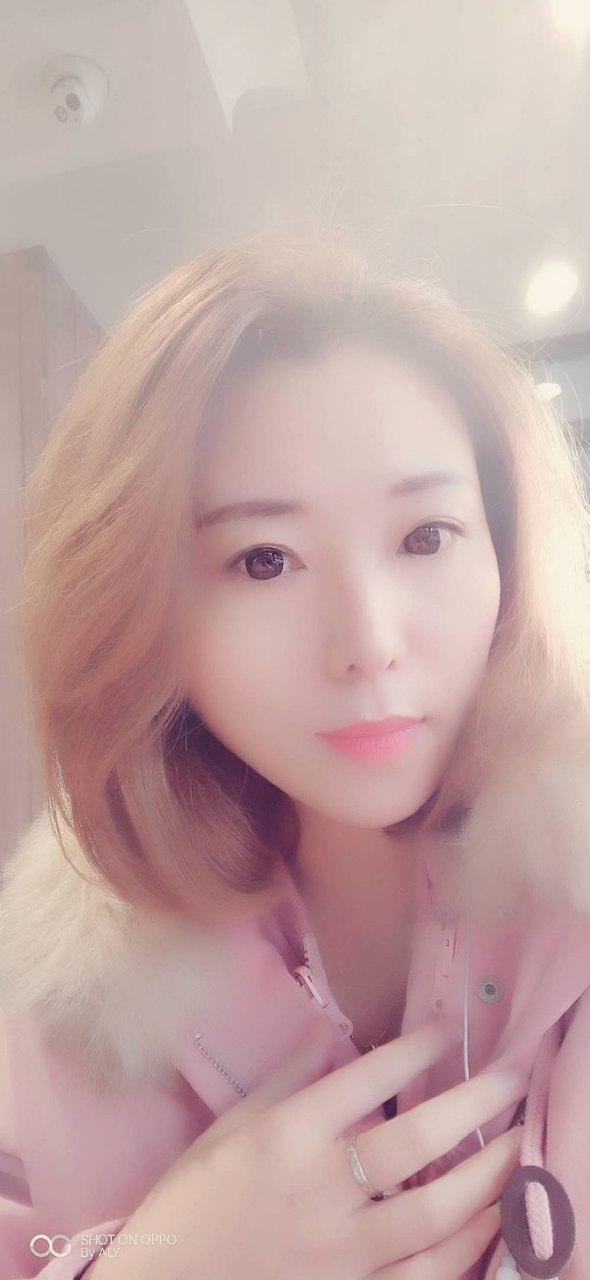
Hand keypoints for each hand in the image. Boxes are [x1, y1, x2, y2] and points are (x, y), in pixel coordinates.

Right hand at [92, 1016, 525, 1278]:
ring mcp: (340, 1251)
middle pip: (415, 1142)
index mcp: (286, 1135)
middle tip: (514, 1076)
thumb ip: (284, 1078)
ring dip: (487, 1177)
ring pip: (434, 1214)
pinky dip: (468, 1247)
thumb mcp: (228, 1128)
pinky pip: (426, 1275)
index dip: (415, 1048)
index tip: (448, 1027)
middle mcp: (320, 1188)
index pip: (365, 1078)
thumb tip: (327, 1028)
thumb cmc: (191, 1202)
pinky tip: (493, 1218)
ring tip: (519, 1143)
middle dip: (474, 1104)